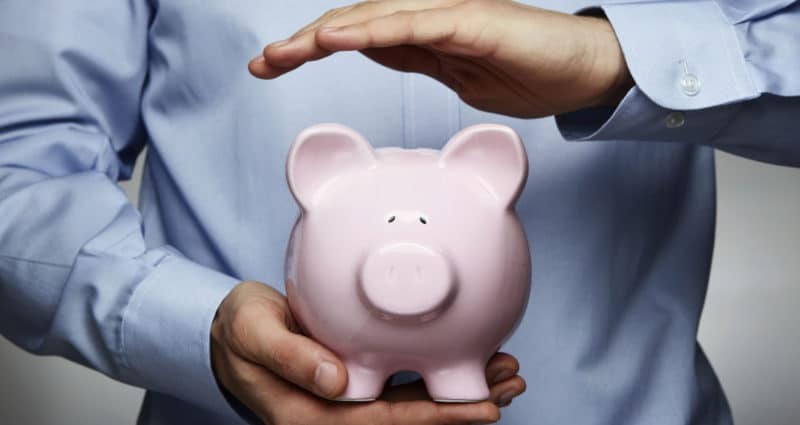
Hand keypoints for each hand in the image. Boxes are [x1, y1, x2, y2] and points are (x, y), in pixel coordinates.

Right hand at [211, 281, 526, 423]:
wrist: (232, 333)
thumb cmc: (240, 332)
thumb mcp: (254, 334)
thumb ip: (289, 357)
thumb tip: (336, 381)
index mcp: (313, 416)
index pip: (385, 423)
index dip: (437, 418)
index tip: (484, 408)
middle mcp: (337, 416)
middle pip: (411, 419)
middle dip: (463, 406)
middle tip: (510, 384)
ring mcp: (350, 403)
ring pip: (414, 404)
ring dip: (460, 391)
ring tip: (506, 374)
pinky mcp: (358, 384)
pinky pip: (405, 387)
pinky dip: (438, 377)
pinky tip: (469, 363)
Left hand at [249, 0, 633, 117]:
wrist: (587, 71)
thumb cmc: (531, 73)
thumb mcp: (456, 76)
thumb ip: (415, 57)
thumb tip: (372, 45)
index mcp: (424, 29)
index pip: (357, 33)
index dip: (311, 47)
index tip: (272, 68)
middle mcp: (430, 12)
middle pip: (355, 21)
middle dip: (303, 44)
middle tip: (262, 65)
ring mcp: (450, 12)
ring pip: (375, 17)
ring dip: (324, 35)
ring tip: (282, 55)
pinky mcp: (472, 20)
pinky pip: (414, 24)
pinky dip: (373, 31)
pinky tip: (336, 40)